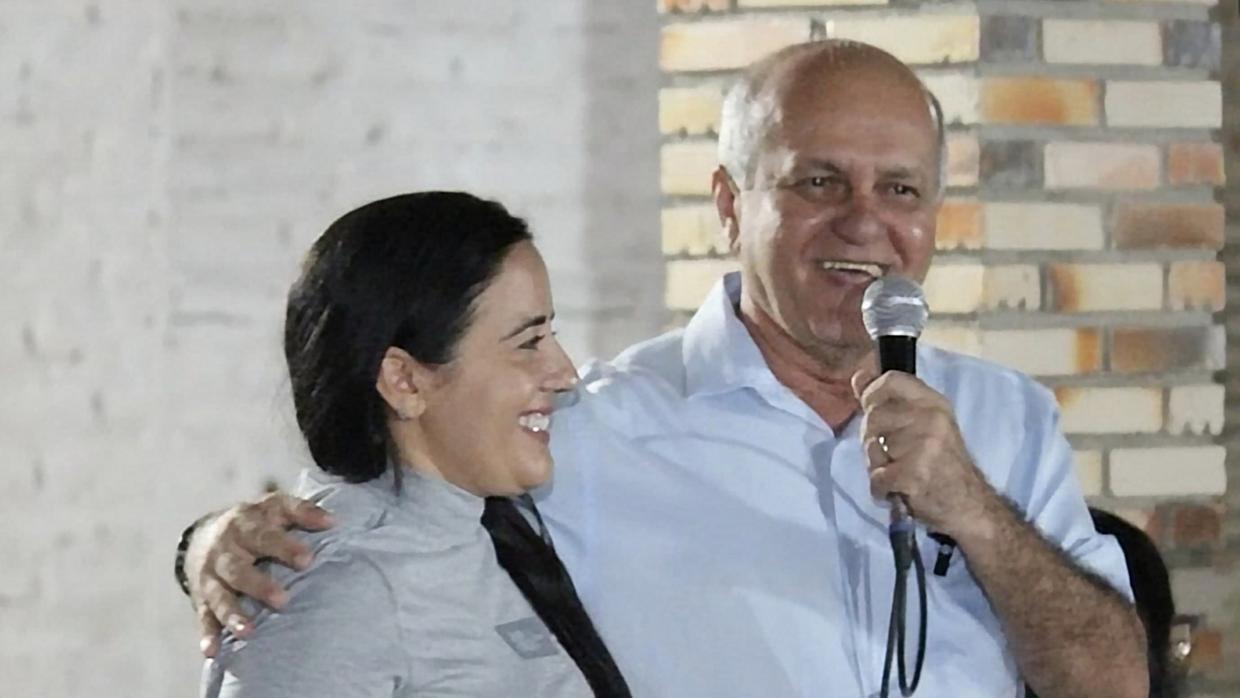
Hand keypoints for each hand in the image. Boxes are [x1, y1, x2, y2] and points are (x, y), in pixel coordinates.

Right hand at [186, 492, 333, 656]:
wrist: (202, 534)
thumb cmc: (253, 522)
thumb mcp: (274, 507)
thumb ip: (303, 512)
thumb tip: (334, 521)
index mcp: (244, 525)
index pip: (264, 536)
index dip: (285, 547)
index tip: (308, 560)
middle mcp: (224, 551)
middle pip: (238, 568)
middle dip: (259, 586)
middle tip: (283, 600)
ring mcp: (210, 576)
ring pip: (219, 596)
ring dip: (232, 614)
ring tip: (249, 632)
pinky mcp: (201, 598)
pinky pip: (203, 617)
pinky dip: (207, 634)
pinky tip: (212, 651)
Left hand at [851, 365, 997, 538]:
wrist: (970, 505)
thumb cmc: (943, 463)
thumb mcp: (926, 423)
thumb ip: (891, 400)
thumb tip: (858, 376)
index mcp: (933, 402)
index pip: (891, 380)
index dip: (872, 392)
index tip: (871, 408)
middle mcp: (930, 418)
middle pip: (873, 415)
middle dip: (872, 438)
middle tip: (891, 454)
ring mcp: (922, 446)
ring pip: (871, 447)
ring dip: (877, 465)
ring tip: (898, 471)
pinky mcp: (913, 474)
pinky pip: (876, 477)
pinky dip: (881, 489)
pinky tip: (898, 490)